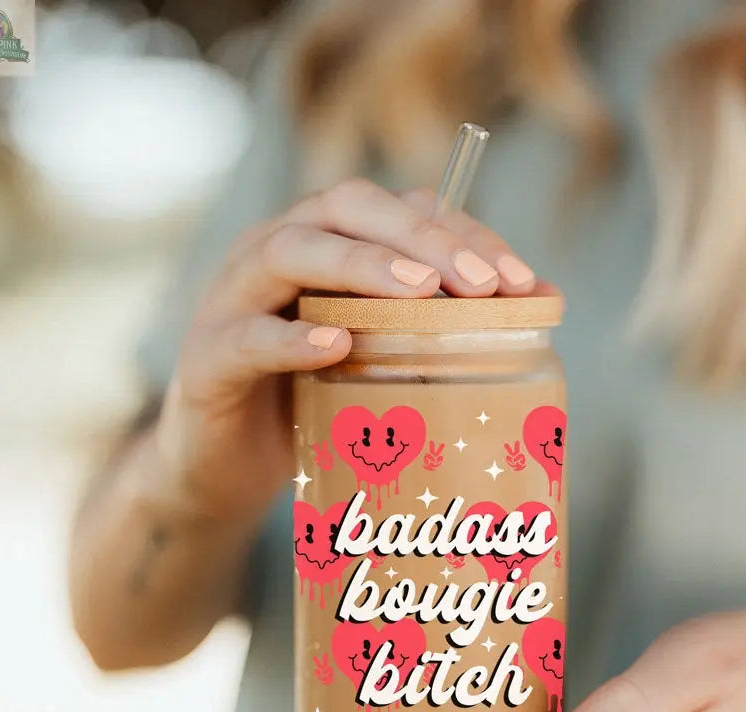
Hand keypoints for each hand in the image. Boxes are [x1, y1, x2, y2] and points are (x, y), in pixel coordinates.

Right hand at [149, 178, 539, 521]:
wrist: (227, 469)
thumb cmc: (314, 406)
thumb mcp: (381, 361)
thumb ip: (436, 329)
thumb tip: (540, 309)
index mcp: (325, 247)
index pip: (398, 210)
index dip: (461, 231)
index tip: (520, 280)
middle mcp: (275, 253)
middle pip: (346, 208)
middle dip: (421, 236)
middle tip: (483, 283)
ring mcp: (232, 300)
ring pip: (290, 251)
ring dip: (361, 264)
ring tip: (422, 293)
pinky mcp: (205, 359)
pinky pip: (245, 339)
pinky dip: (289, 340)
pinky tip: (337, 346)